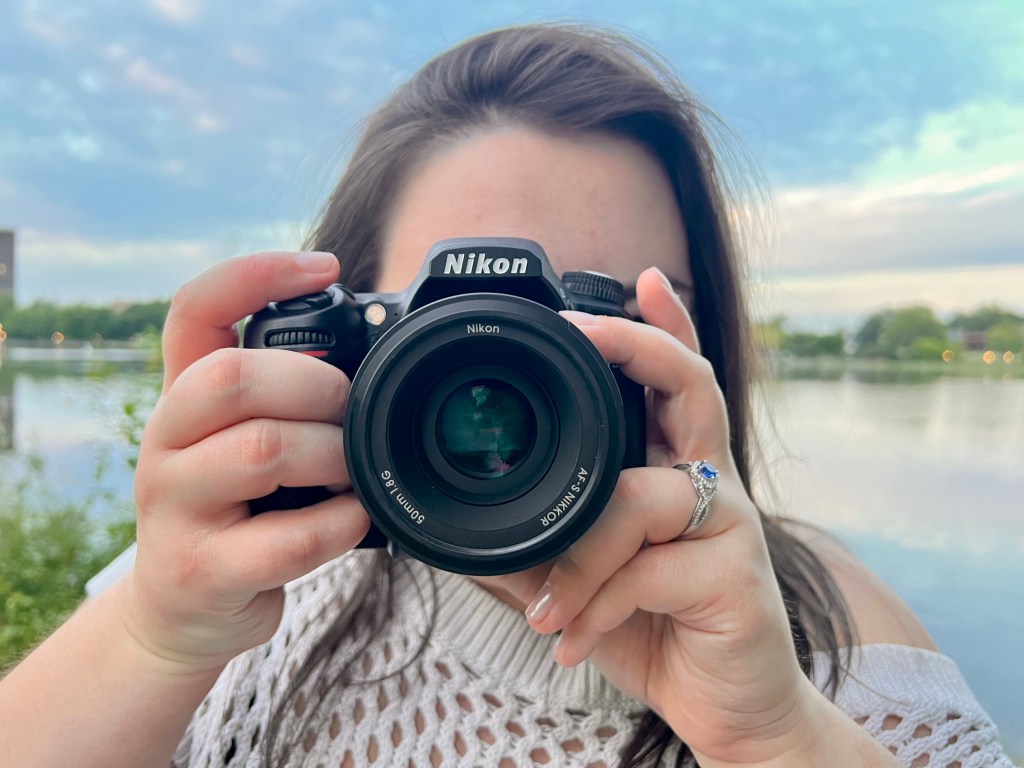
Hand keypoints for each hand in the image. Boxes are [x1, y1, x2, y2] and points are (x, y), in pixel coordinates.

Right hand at [123, 252, 369, 673]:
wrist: (183, 611)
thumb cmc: (238, 510)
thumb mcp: (243, 439)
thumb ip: (283, 393)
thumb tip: (372, 346)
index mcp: (182, 397)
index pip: (194, 309)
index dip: (253, 274)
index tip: (324, 266)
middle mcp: (164, 442)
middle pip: (231, 377)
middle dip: (314, 385)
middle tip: (349, 409)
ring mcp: (173, 509)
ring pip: (261, 452)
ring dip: (333, 456)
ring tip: (352, 471)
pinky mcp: (198, 572)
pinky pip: (283, 540)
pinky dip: (339, 524)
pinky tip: (354, 519)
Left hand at [480, 268, 819, 765]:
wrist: (722, 707)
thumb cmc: (653, 628)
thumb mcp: (585, 581)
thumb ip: (541, 548)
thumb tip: (456, 541)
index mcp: (674, 470)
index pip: (676, 382)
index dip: (666, 326)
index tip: (643, 279)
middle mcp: (710, 483)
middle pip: (693, 386)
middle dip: (640, 346)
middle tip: (586, 331)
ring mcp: (730, 527)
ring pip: (642, 498)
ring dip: (578, 558)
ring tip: (544, 606)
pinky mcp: (737, 580)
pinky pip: (649, 573)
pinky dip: (595, 607)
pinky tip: (570, 642)